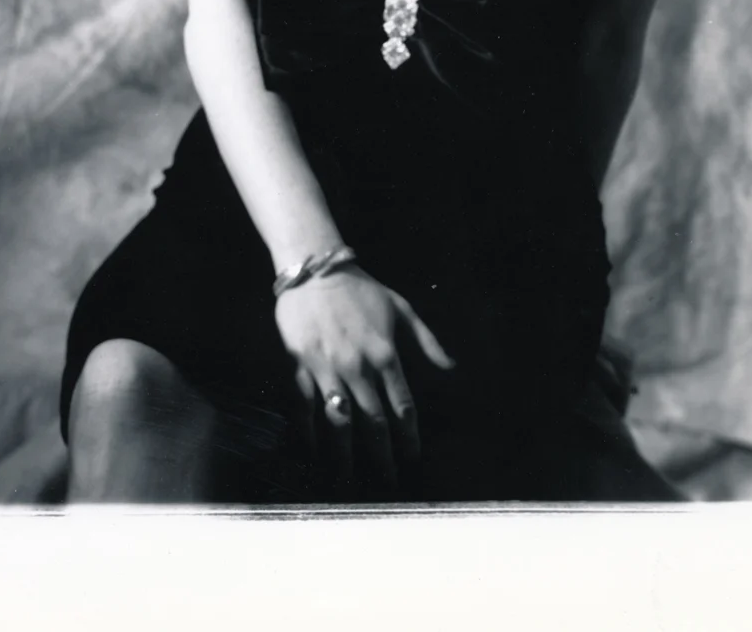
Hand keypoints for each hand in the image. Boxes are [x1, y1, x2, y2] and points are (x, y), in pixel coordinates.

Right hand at [274, 268, 454, 489]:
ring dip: (345, 454)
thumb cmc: (361, 289)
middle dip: (382, 455)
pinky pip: (304, 406)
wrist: (315, 271)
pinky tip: (314, 449)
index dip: (409, 436)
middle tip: (388, 480)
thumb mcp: (401, 308)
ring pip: (339, 421)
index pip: (403, 406)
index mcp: (386, 354)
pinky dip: (308, 431)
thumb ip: (427, 341)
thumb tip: (451, 368)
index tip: (412, 457)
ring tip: (349, 479)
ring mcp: (327, 368)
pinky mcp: (300, 365)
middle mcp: (358, 367)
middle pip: (374, 422)